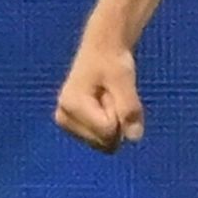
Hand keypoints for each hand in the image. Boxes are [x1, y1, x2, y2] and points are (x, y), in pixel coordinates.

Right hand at [53, 31, 145, 152]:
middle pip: (105, 142)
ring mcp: (66, 125)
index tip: (112, 92)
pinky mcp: (72, 128)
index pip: (108, 131)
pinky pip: (102, 142)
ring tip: (107, 99)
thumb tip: (134, 138)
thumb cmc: (112, 61)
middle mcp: (63, 118)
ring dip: (113, 123)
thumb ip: (129, 109)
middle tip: (110, 95)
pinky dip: (108, 127)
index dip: (119, 114)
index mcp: (70, 105)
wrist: (102, 51)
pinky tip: (102, 106)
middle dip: (116, 120)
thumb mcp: (124, 80)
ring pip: (104, 145)